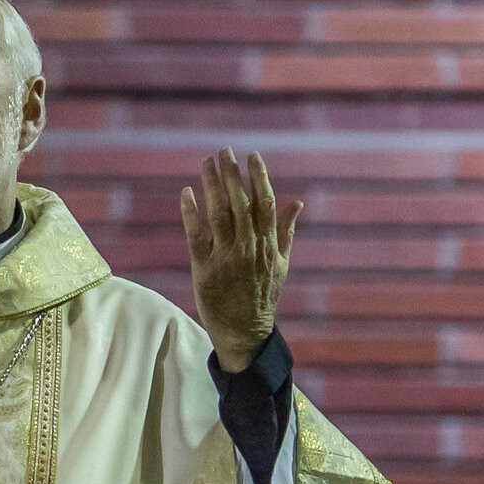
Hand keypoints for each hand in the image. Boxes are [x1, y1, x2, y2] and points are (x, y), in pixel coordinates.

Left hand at [182, 149, 302, 369]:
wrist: (244, 331)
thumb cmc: (262, 296)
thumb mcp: (281, 265)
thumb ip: (286, 232)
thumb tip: (296, 202)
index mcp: (268, 245)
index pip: (265, 203)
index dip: (259, 177)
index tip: (252, 156)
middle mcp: (248, 248)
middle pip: (241, 203)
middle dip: (232, 174)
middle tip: (225, 152)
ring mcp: (226, 257)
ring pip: (218, 213)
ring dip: (212, 185)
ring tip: (206, 163)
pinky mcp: (204, 268)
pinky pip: (196, 233)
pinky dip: (191, 211)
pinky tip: (187, 192)